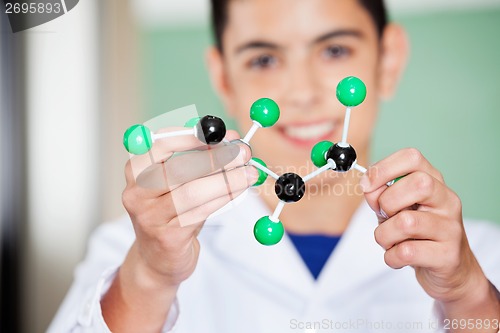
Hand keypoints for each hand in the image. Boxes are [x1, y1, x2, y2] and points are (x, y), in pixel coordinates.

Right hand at [122, 128, 257, 286]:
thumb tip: (231, 139)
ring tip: (250, 174)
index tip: (223, 134)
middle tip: (243, 152)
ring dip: (227, 180)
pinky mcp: (167, 237)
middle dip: (218, 157)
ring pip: (193, 192)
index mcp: (136, 170)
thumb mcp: (177, 182)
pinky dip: (225, 198)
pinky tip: (239, 191)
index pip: (160, 144)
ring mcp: (149, 217)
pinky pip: (201, 212)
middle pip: (179, 168)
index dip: (193, 136)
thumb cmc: (171, 212)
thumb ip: (198, 158)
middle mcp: (136, 192)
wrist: (158, 258)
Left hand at [361, 148, 499, 324]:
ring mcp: (450, 228)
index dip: (383, 168)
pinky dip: (391, 257)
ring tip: (389, 241)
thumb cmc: (415, 234)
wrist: (449, 269)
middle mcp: (447, 201)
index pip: (412, 157)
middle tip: (385, 217)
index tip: (366, 184)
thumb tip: (368, 186)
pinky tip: (398, 257)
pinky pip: (407, 252)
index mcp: (433, 182)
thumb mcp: (394, 209)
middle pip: (419, 183)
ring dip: (384, 235)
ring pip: (406, 222)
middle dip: (387, 201)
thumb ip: (379, 194)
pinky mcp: (448, 255)